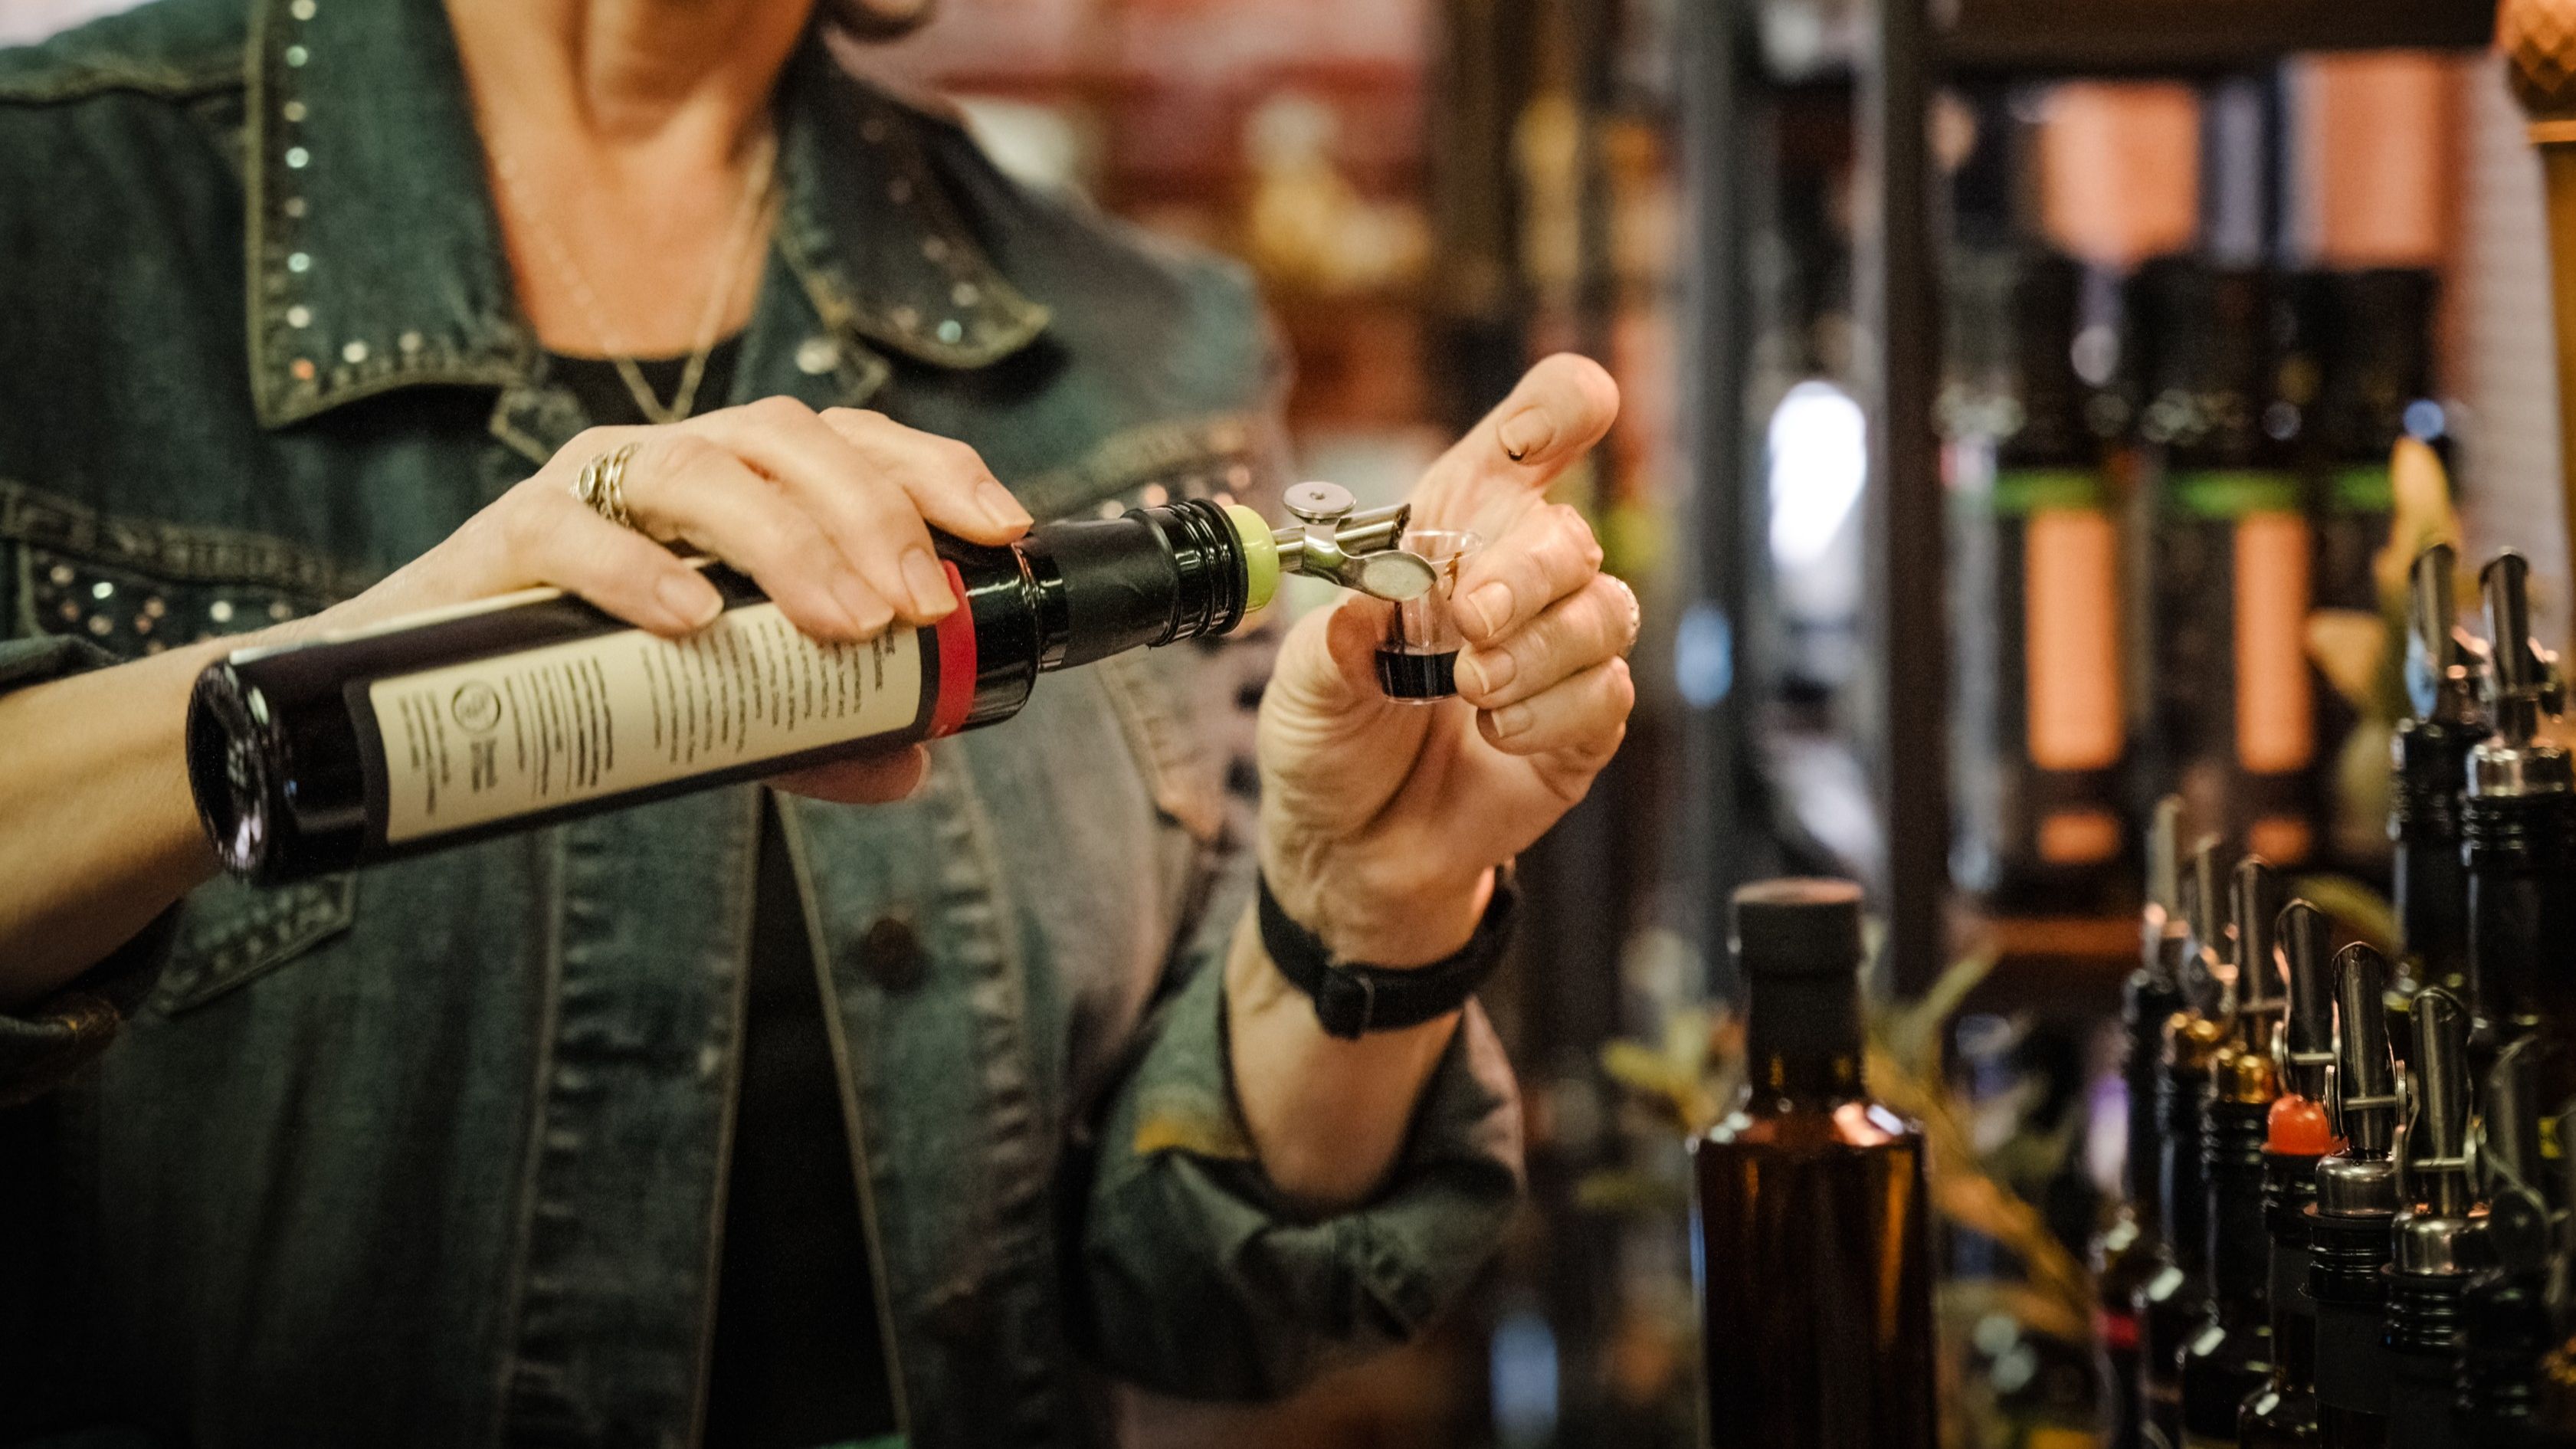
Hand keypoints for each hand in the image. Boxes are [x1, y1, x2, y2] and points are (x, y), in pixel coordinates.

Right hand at [307, 396, 1030, 803]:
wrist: (427, 698)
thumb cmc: (598, 675)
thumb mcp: (724, 707)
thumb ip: (813, 731)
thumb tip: (911, 763)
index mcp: (740, 481)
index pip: (853, 442)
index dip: (934, 471)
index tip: (1004, 530)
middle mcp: (673, 461)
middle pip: (790, 440)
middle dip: (874, 516)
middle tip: (922, 609)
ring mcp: (589, 485)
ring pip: (697, 469)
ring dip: (786, 541)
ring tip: (844, 622)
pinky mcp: (506, 535)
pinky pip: (572, 529)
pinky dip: (638, 570)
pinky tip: (694, 621)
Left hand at [1257, 354, 1635, 964]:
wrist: (1348, 851)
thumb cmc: (1328, 744)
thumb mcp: (1301, 688)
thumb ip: (1335, 643)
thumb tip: (1371, 600)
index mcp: (1448, 540)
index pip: (1524, 446)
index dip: (1555, 410)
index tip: (1564, 412)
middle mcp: (1514, 585)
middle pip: (1570, 535)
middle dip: (1527, 571)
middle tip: (1469, 621)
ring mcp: (1555, 656)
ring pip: (1605, 613)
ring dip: (1538, 651)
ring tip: (1469, 691)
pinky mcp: (1580, 728)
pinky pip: (1607, 695)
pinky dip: (1550, 714)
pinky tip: (1497, 734)